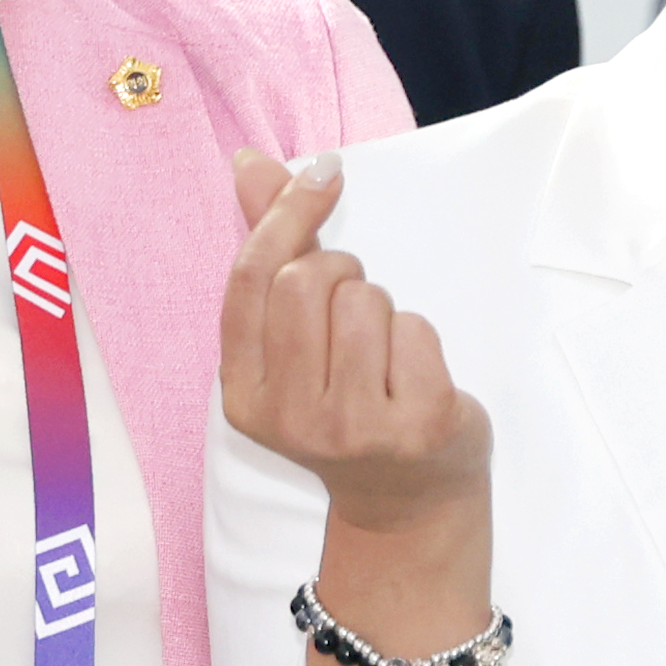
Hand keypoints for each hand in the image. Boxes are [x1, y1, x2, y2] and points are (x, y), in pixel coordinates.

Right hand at [223, 151, 487, 543]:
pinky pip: (416, 330)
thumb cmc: (348, 404)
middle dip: (341, 271)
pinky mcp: (417, 426)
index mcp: (243, 394)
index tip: (324, 174)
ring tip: (383, 354)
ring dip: (383, 308)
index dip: (286, 215)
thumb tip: (251, 163)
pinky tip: (414, 379)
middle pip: (308, 281)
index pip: (251, 280)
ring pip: (366, 301)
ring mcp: (354, 428)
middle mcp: (290, 417)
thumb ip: (273, 248)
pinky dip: (421, 338)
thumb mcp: (295, 342)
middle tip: (355, 309)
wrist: (408, 502)